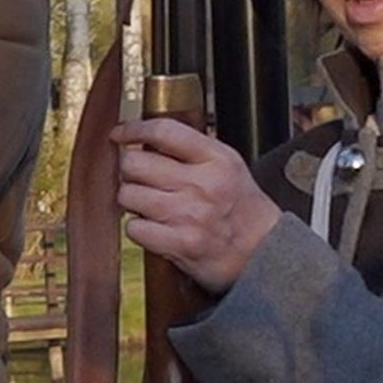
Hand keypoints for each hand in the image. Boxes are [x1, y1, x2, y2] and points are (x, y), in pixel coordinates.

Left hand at [115, 118, 281, 293]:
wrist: (263, 252)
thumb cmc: (241, 209)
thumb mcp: (228, 166)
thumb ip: (193, 150)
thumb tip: (145, 138)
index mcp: (217, 159)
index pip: (163, 131)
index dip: (133, 129)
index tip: (119, 134)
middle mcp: (203, 184)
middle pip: (135, 163)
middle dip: (130, 171)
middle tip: (140, 179)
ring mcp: (189, 215)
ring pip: (128, 195)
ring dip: (131, 200)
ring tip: (149, 205)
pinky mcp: (179, 243)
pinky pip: (133, 227)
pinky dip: (138, 228)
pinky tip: (154, 227)